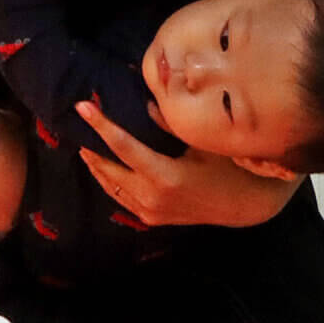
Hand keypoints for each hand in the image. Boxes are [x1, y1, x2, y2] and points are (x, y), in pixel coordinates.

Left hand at [76, 101, 298, 226]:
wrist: (246, 206)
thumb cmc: (230, 169)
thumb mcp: (203, 144)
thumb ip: (171, 126)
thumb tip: (146, 104)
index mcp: (167, 177)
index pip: (123, 147)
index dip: (101, 125)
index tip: (81, 107)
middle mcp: (153, 197)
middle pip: (108, 168)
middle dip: (91, 146)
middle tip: (77, 124)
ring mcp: (150, 211)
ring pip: (110, 186)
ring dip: (96, 165)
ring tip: (85, 143)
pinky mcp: (151, 218)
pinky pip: (121, 197)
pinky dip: (109, 181)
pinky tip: (103, 166)